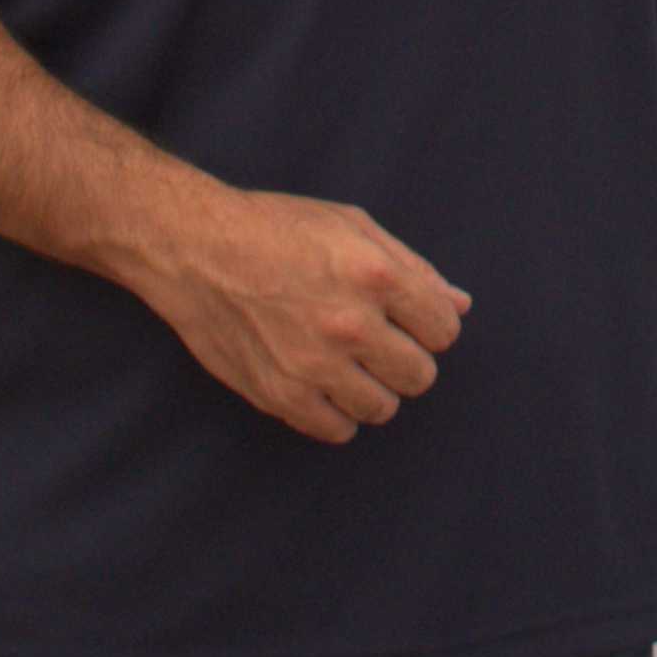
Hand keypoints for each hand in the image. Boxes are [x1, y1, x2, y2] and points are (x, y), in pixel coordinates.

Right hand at [124, 180, 470, 444]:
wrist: (196, 249)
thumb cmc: (277, 228)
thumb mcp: (352, 226)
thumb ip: (412, 267)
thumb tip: (459, 304)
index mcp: (376, 275)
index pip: (444, 330)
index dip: (430, 324)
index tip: (409, 319)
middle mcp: (351, 324)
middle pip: (420, 375)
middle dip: (406, 358)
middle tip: (378, 341)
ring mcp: (315, 365)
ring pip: (383, 408)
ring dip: (373, 387)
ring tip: (348, 361)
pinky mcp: (281, 395)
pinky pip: (338, 430)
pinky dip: (338, 412)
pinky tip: (323, 382)